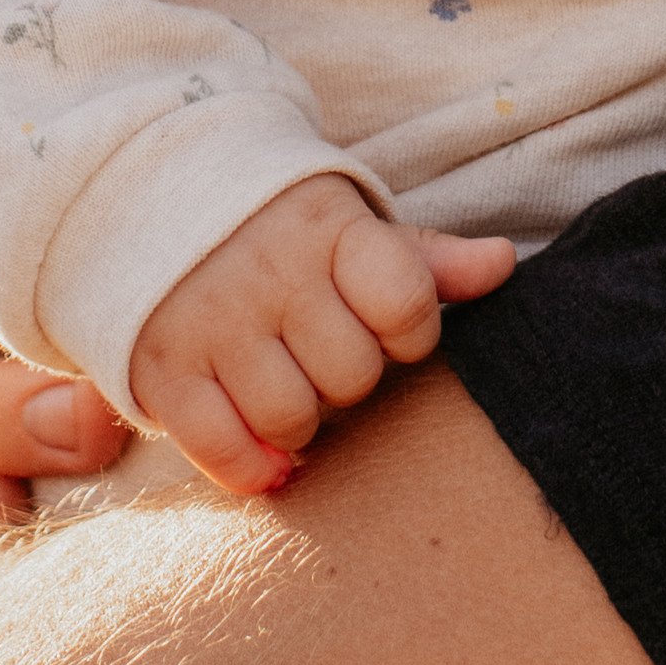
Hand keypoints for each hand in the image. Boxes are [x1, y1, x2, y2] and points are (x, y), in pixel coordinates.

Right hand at [128, 174, 516, 492]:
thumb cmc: (286, 230)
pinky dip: (248, 466)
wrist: (161, 198)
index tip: (384, 324)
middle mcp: (270, 273)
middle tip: (324, 355)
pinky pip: (219, 447)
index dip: (409, 332)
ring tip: (288, 385)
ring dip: (300, 420)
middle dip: (350, 379)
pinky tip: (264, 452)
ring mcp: (212, 321)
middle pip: (352, 377)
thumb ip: (430, 260)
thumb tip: (503, 265)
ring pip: (291, 418)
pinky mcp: (161, 367)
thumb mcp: (358, 229)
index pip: (408, 305)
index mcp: (330, 231)